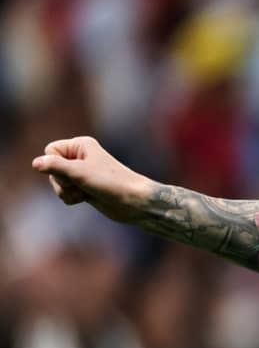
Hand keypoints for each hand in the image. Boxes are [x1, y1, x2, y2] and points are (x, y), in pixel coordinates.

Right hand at [31, 136, 153, 223]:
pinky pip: (65, 193)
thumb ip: (55, 166)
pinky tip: (86, 198)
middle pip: (51, 168)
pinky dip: (72, 197)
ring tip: (85, 193)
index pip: (50, 151)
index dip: (56, 164)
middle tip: (81, 184)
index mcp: (80, 145)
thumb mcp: (80, 173)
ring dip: (67, 191)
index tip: (73, 172)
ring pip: (56, 182)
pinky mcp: (84, 187)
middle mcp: (80, 156)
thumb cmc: (111, 183)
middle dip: (62, 181)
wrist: (134, 202)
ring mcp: (82, 173)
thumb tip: (35, 163)